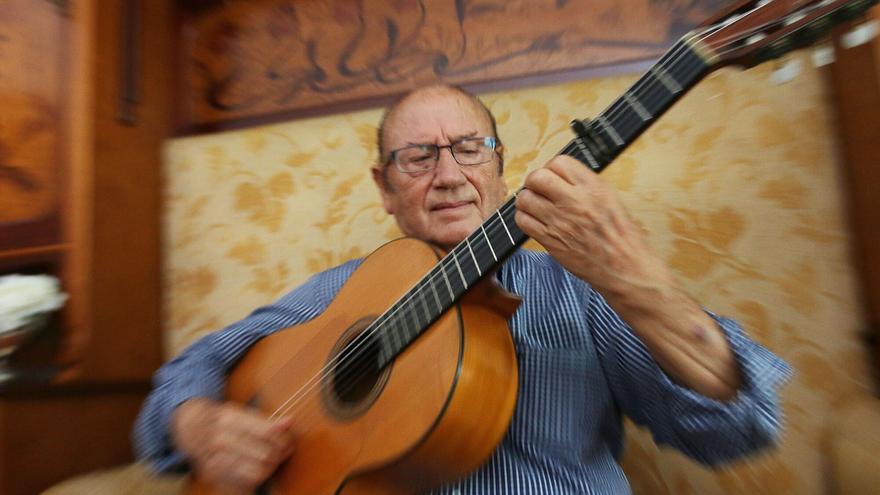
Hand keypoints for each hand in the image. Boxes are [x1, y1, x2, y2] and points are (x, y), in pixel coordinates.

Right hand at [172, 398, 293, 490]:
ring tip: (271, 461)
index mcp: (230, 419)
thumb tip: (289, 422)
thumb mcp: (243, 413)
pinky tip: (257, 469)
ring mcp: (216, 458)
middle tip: (282, 452)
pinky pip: (246, 483)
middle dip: (279, 455)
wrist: (194, 430)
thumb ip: (267, 420)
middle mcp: (221, 439)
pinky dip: (256, 478)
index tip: (288, 442)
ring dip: (270, 468)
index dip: (283, 440)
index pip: (267, 433)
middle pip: (265, 454)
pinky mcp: (214, 475)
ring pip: (258, 471)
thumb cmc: (224, 421)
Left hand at [516, 156, 740, 398]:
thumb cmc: (621, 235)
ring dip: (527, 200)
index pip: (559, 162)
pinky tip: (534, 221)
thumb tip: (561, 178)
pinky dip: (523, 218)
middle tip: (539, 190)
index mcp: (593, 187)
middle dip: (535, 181)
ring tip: (535, 206)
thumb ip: (585, 186)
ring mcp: (559, 220)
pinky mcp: (550, 240)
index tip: (554, 178)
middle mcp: (574, 200)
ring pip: (525, 198)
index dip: (552, 168)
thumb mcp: (611, 199)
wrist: (624, 267)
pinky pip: (522, 221)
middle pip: (537, 177)